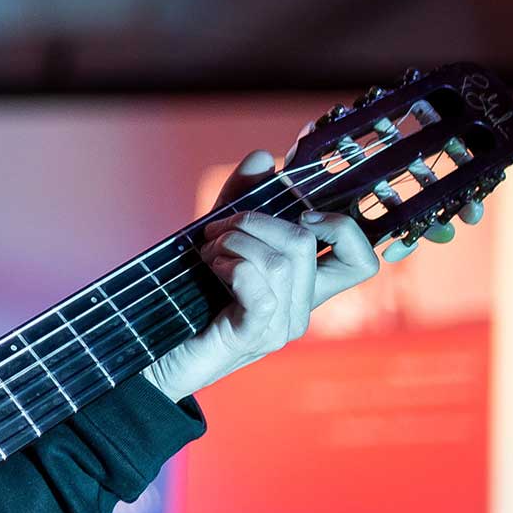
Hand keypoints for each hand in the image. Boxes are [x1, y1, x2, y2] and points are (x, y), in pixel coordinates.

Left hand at [142, 149, 482, 401]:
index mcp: (301, 288)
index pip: (361, 260)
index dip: (343, 226)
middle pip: (305, 242)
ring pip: (281, 259)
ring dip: (233, 240)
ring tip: (207, 253)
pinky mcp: (254, 336)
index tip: (299, 209)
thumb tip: (265, 158)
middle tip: (217, 232)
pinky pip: (259, 285)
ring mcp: (280, 327)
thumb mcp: (216, 237)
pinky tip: (211, 269)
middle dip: (254, 220)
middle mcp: (300, 310)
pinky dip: (230, 263)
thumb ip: (240, 199)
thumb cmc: (185, 298)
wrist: (151, 355)